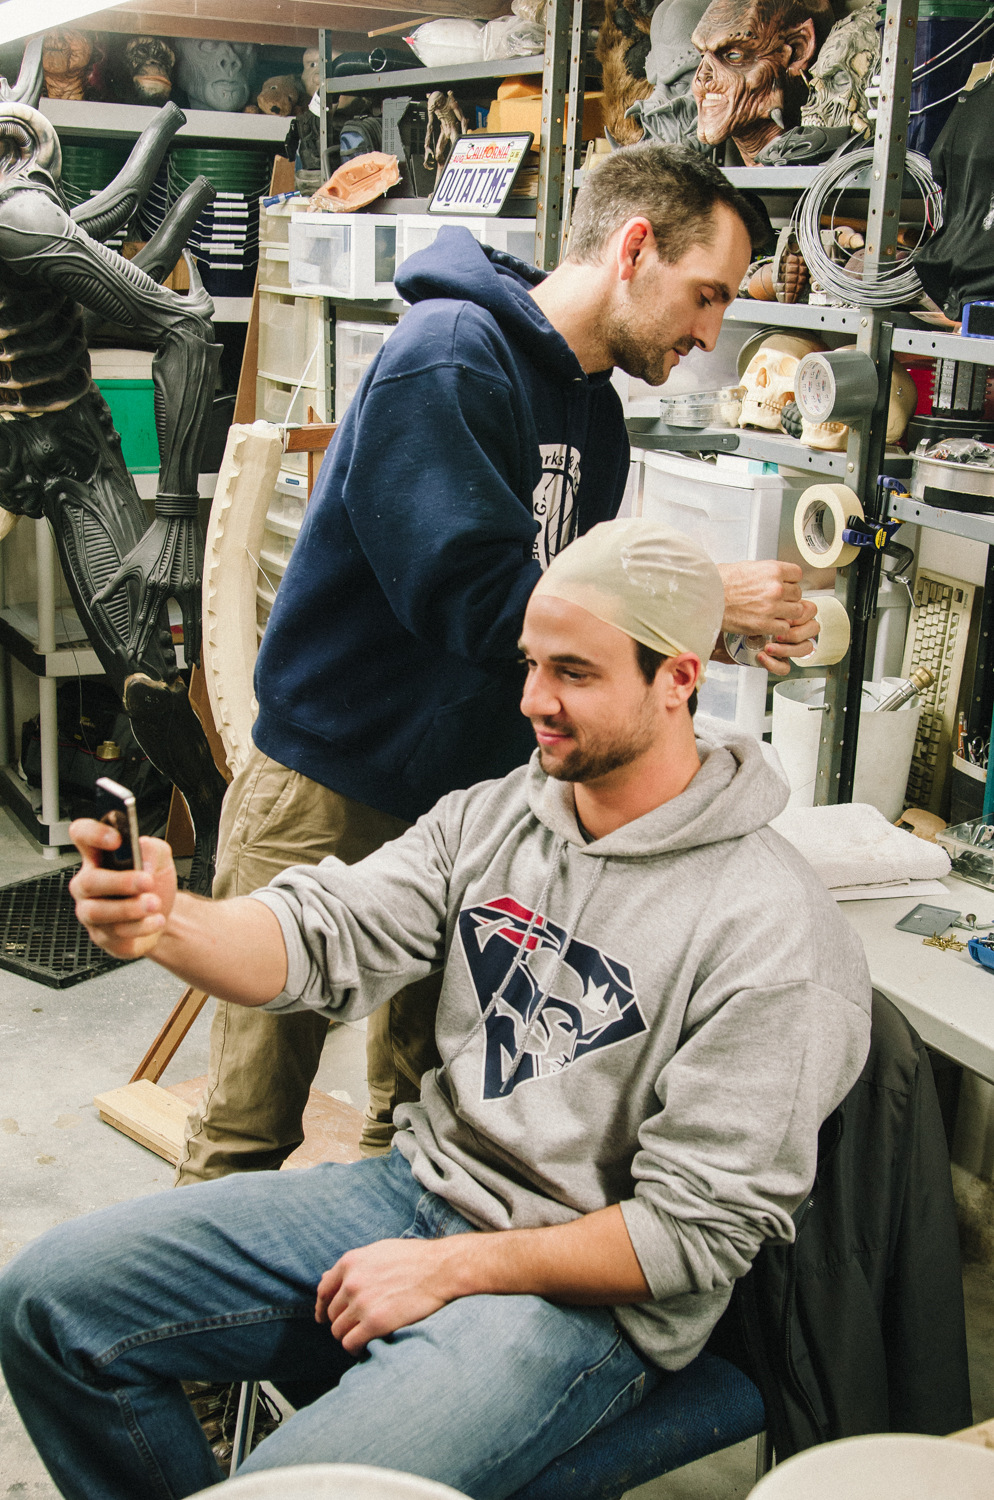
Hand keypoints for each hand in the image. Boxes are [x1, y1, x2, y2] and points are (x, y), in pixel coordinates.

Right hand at [68, 820, 177, 958]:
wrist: (162, 915)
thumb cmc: (153, 883)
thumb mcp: (160, 859)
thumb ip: (153, 849)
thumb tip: (143, 852)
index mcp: (98, 856)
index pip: (81, 835)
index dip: (93, 834)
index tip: (117, 840)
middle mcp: (88, 883)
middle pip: (88, 881)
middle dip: (120, 882)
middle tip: (147, 881)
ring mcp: (91, 911)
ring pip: (97, 911)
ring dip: (129, 908)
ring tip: (154, 904)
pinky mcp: (101, 935)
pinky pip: (114, 933)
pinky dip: (140, 926)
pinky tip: (155, 920)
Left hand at [93, 516, 203, 668]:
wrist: (177, 522)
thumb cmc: (152, 543)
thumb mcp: (129, 563)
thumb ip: (113, 584)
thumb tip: (97, 602)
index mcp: (151, 585)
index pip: (144, 620)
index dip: (139, 639)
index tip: (135, 655)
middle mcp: (169, 589)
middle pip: (172, 627)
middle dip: (171, 649)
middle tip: (172, 666)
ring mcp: (188, 586)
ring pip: (192, 623)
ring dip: (192, 644)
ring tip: (192, 661)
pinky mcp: (201, 582)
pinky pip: (201, 610)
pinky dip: (202, 626)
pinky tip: (203, 638)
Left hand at [315, 1237, 467, 1354]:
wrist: (441, 1268)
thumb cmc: (414, 1259)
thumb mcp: (379, 1252)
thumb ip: (353, 1266)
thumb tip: (326, 1279)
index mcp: (350, 1262)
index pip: (323, 1290)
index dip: (322, 1307)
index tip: (324, 1317)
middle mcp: (351, 1282)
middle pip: (332, 1314)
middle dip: (343, 1321)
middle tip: (358, 1326)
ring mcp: (362, 1303)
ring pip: (339, 1331)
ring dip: (349, 1336)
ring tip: (364, 1336)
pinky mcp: (375, 1322)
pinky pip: (351, 1343)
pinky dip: (355, 1348)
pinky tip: (366, 1346)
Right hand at [717, 560, 819, 677]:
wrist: (705, 597)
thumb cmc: (719, 582)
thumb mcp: (746, 567)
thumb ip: (765, 572)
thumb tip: (773, 576)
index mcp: (772, 569)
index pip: (797, 574)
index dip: (791, 581)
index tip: (785, 585)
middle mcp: (775, 587)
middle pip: (798, 594)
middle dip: (788, 598)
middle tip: (776, 601)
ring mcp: (772, 607)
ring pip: (796, 612)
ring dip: (786, 614)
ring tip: (774, 613)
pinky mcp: (764, 624)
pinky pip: (784, 627)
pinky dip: (777, 628)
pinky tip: (767, 623)